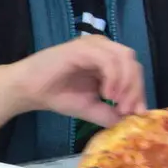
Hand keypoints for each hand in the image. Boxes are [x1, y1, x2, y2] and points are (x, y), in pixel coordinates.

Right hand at [0, 36, 146, 134]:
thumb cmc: (57, 95)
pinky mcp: (81, 48)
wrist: (28, 89)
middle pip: (132, 62)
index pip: (133, 70)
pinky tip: (107, 95)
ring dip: (126, 83)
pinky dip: (113, 78)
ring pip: (124, 58)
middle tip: (128, 110)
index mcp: (107, 59)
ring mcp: (92, 45)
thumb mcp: (90, 108)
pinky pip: (107, 60)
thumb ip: (110, 113)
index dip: (139, 91)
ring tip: (117, 103)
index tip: (138, 113)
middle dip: (135, 88)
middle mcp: (103, 47)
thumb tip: (132, 121)